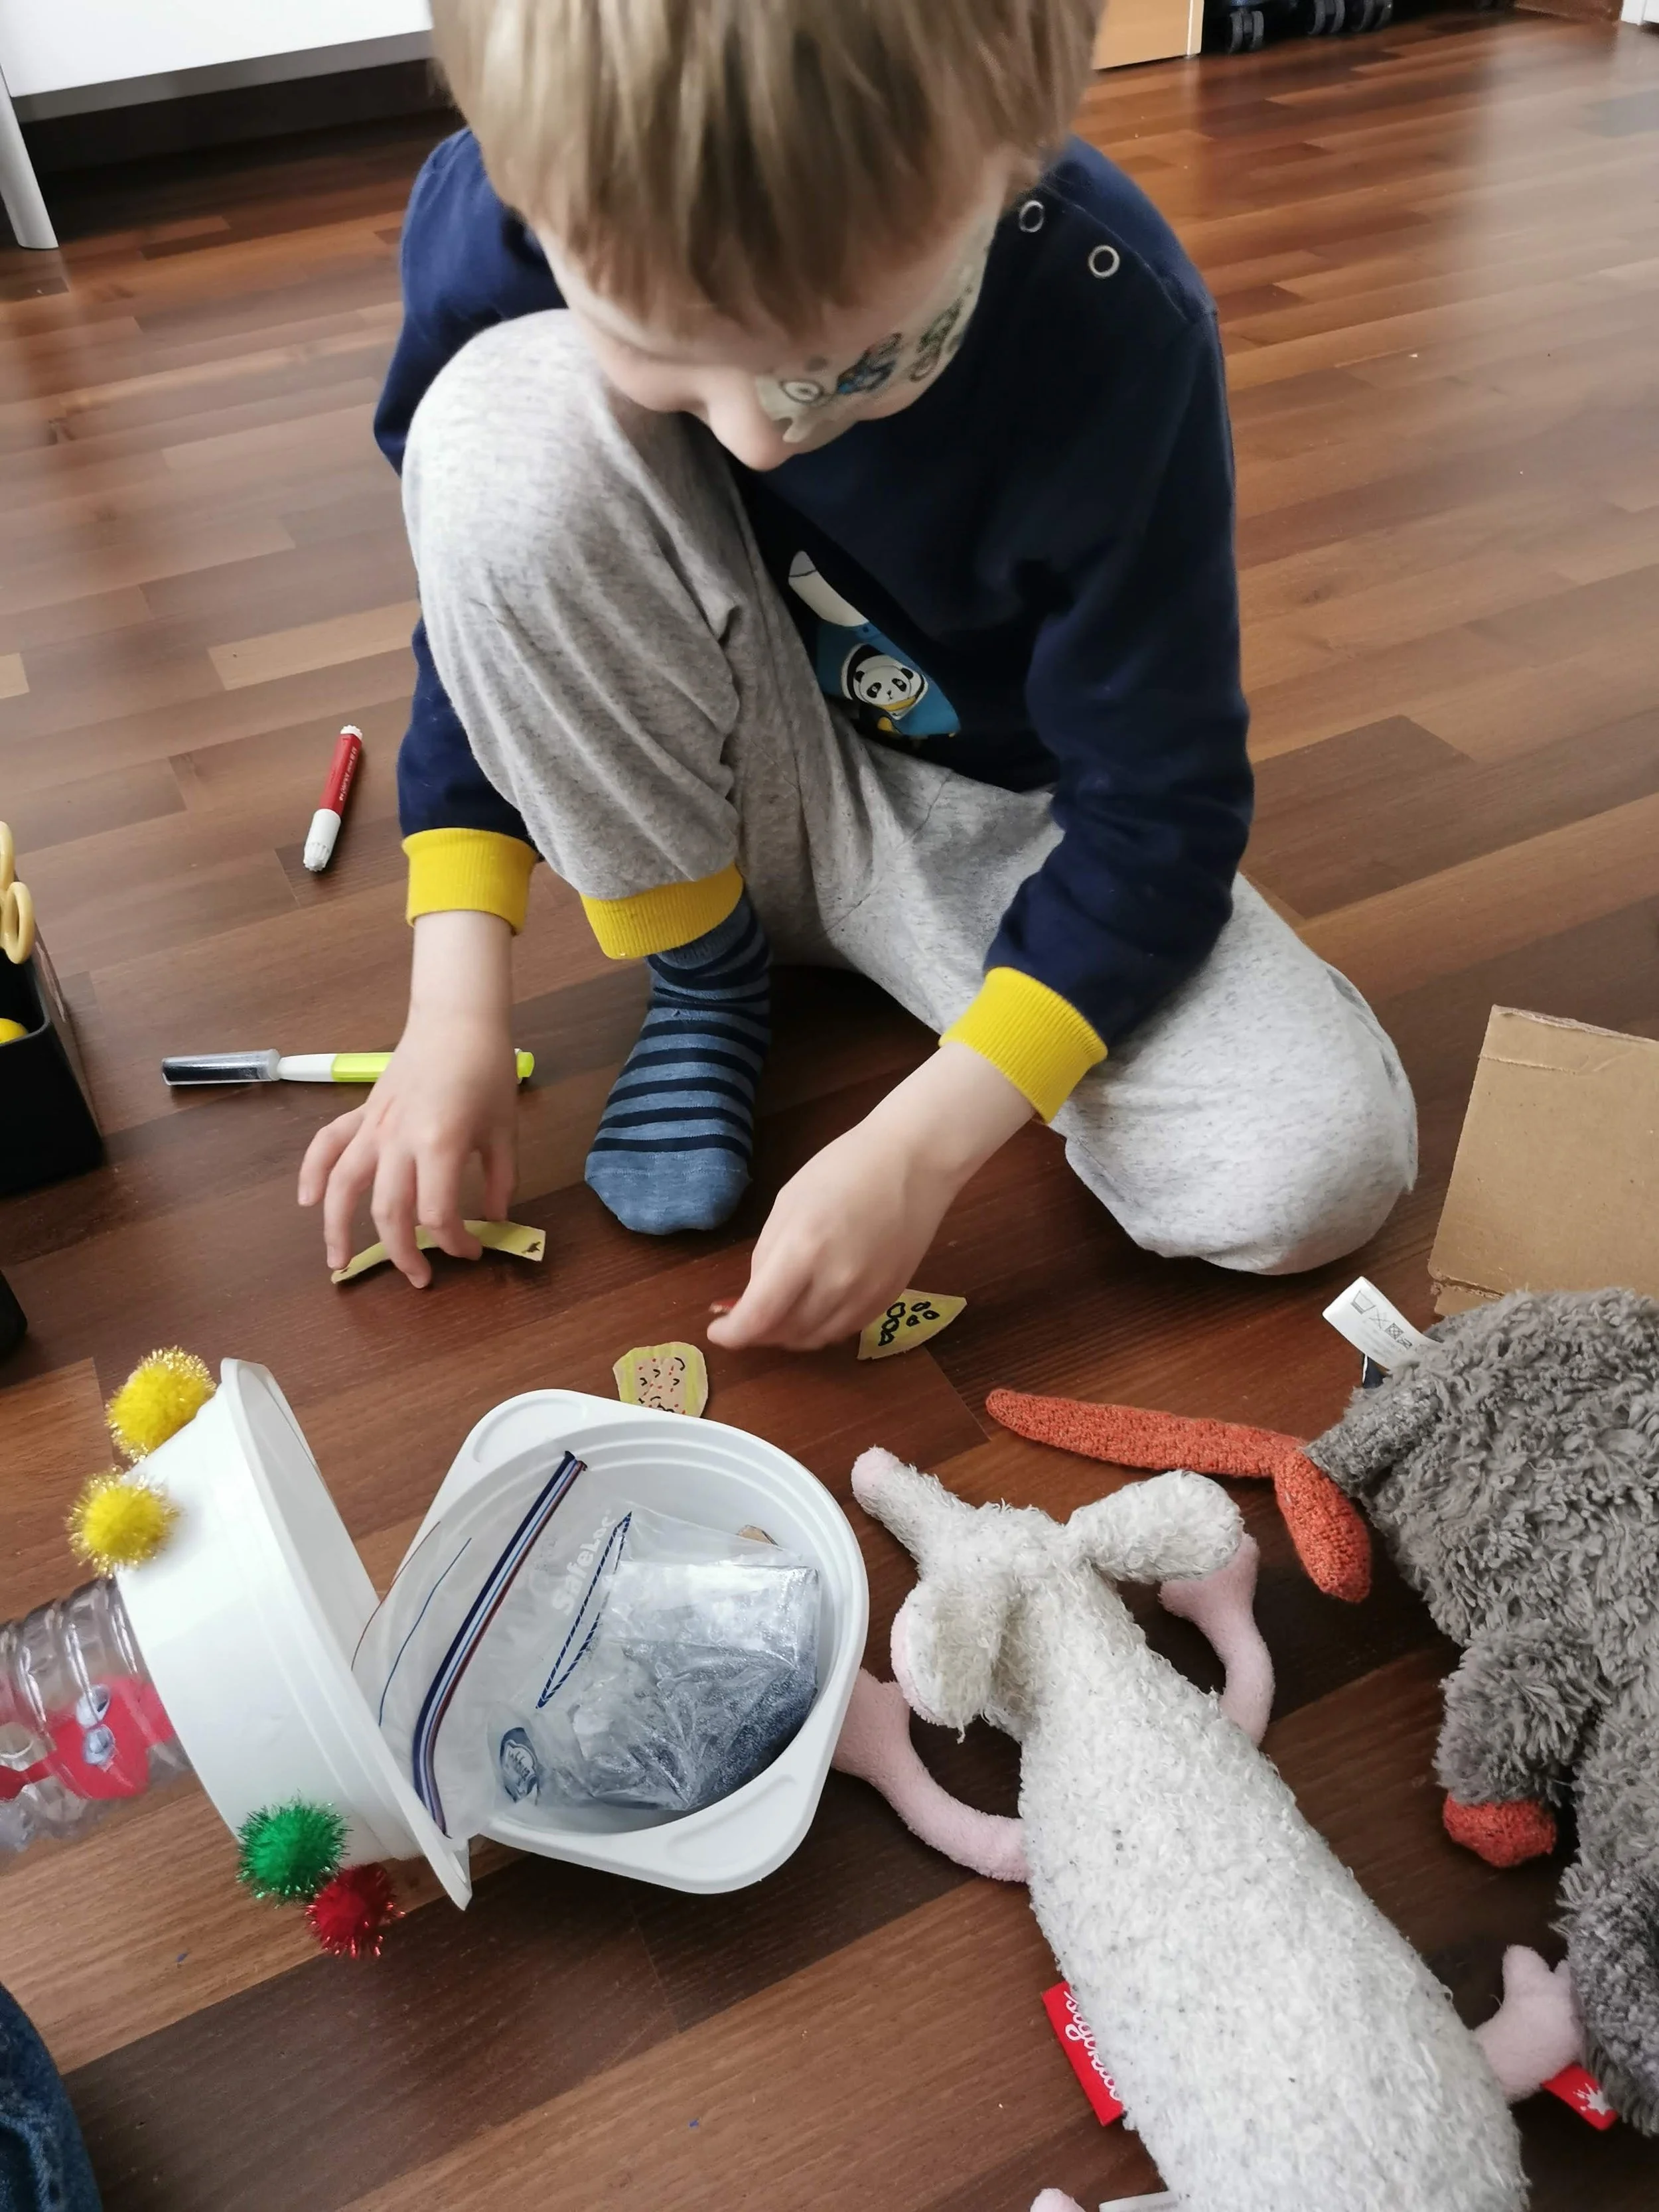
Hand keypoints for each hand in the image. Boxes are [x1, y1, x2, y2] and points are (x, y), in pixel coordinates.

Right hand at [297, 910, 517, 1285]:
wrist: (457, 1021)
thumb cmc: (486, 1071)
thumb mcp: (503, 1131)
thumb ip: (498, 1180)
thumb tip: (493, 1221)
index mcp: (439, 1144)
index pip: (437, 1214)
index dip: (454, 1243)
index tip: (472, 1252)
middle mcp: (397, 1140)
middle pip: (389, 1213)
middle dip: (402, 1253)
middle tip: (419, 1278)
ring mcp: (373, 1127)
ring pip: (343, 1187)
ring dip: (336, 1229)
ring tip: (338, 1264)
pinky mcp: (361, 1114)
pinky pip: (326, 1145)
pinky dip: (311, 1172)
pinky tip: (308, 1201)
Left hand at [708, 1043, 1031, 1351]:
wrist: (914, 1163)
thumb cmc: (844, 1169)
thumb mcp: (788, 1202)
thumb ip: (766, 1254)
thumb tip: (754, 1298)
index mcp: (803, 1250)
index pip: (759, 1317)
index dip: (732, 1334)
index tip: (718, 1331)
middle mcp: (836, 1282)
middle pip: (784, 1334)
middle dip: (757, 1331)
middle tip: (746, 1316)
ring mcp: (866, 1295)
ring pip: (814, 1340)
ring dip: (788, 1333)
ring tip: (779, 1312)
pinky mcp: (888, 1298)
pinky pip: (843, 1331)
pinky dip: (819, 1327)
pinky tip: (812, 1307)